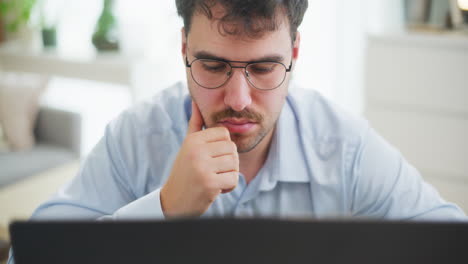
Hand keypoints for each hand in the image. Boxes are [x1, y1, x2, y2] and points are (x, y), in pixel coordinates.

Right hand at [160, 101, 238, 216]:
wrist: (173, 202)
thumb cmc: (184, 172)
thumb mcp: (188, 146)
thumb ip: (195, 124)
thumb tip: (195, 101)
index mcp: (193, 140)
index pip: (225, 134)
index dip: (224, 148)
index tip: (212, 158)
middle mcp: (196, 151)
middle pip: (232, 149)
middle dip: (228, 163)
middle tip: (214, 171)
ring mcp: (202, 167)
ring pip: (235, 164)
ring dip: (229, 175)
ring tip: (213, 179)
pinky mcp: (209, 183)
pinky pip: (234, 179)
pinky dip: (229, 187)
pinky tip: (216, 190)